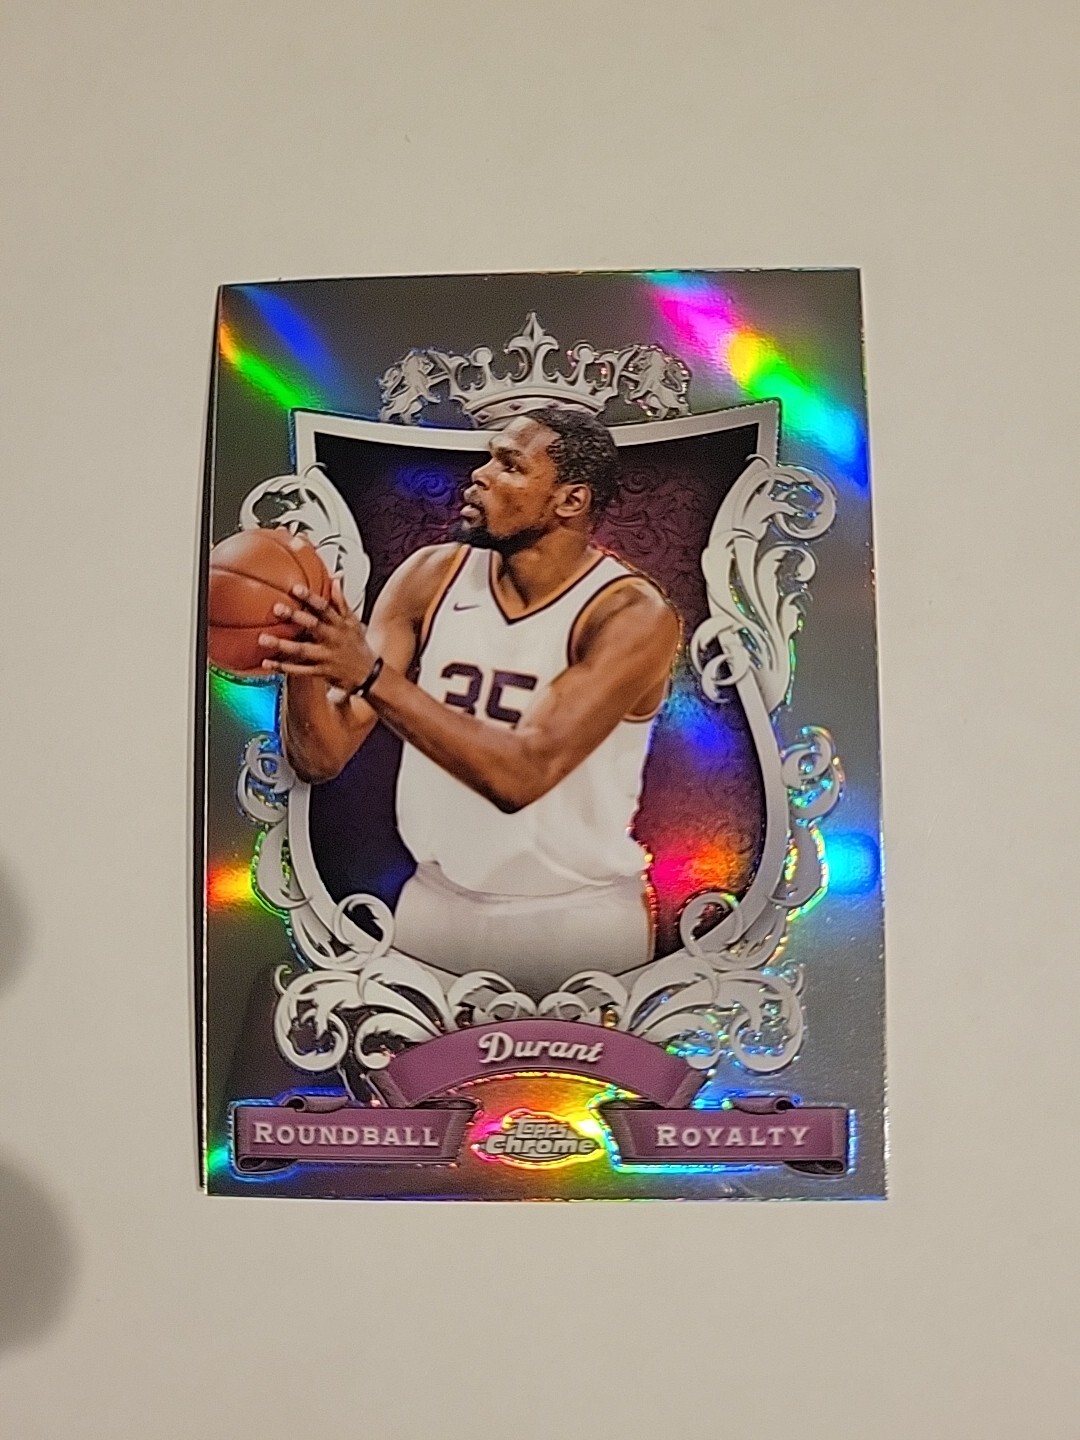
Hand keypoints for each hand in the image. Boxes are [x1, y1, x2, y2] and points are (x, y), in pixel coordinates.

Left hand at [259, 577, 377, 692]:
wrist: (369, 674)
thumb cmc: (357, 644)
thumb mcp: (354, 621)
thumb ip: (341, 602)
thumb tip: (335, 580)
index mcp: (340, 624)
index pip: (325, 608)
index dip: (311, 598)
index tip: (296, 588)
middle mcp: (332, 639)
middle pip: (313, 626)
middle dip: (295, 617)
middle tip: (277, 608)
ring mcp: (326, 656)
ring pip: (302, 649)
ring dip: (282, 644)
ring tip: (264, 638)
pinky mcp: (321, 672)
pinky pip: (300, 670)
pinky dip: (283, 667)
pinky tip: (267, 662)